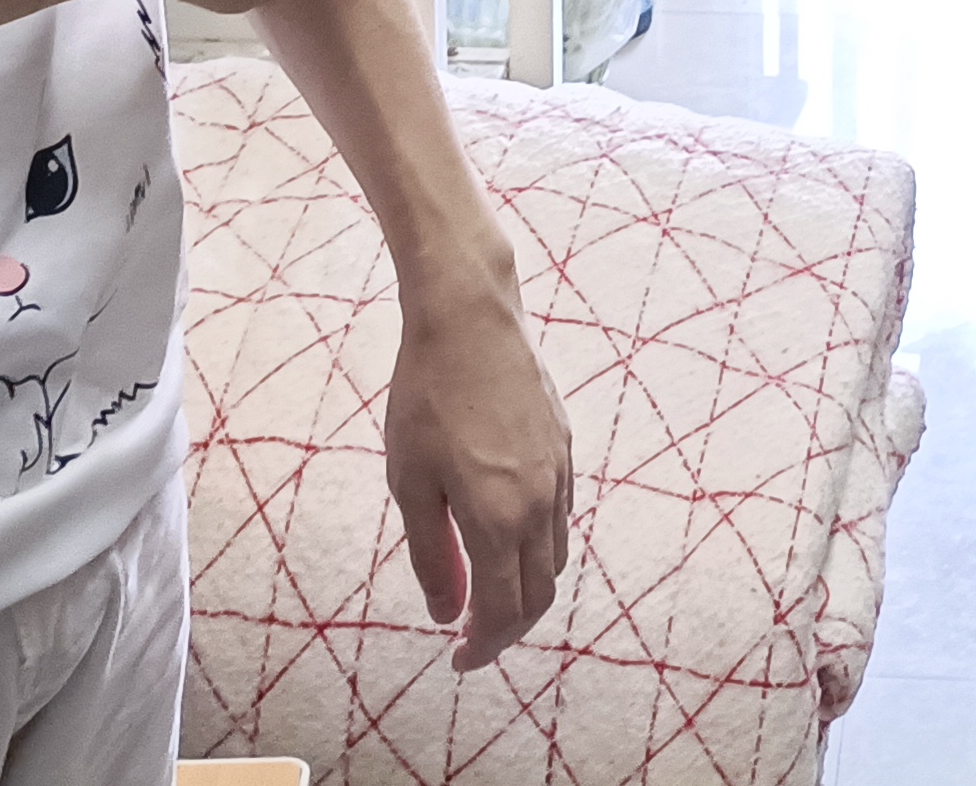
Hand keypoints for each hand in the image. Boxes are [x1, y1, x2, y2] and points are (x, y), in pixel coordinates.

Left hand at [385, 272, 574, 667]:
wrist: (470, 316)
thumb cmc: (428, 395)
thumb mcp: (411, 482)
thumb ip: (431, 554)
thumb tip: (445, 614)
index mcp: (499, 519)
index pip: (504, 612)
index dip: (483, 647)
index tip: (457, 659)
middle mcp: (540, 503)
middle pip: (540, 595)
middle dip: (508, 629)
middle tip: (472, 638)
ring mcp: (559, 472)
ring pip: (555, 556)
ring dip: (526, 588)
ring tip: (487, 590)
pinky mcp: (564, 445)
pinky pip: (560, 515)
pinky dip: (538, 546)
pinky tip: (505, 533)